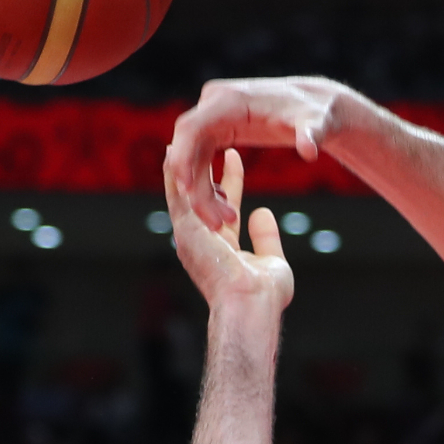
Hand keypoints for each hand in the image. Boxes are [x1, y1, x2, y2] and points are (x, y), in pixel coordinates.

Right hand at [164, 76, 355, 229]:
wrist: (318, 107)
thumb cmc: (316, 113)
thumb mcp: (316, 124)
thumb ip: (310, 135)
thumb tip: (309, 151)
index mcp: (229, 100)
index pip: (192, 127)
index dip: (183, 157)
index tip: (186, 189)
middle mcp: (214, 104)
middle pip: (186, 145)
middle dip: (192, 184)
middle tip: (210, 221)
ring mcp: (214, 117)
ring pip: (192, 157)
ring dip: (201, 191)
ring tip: (221, 222)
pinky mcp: (219, 130)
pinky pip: (202, 159)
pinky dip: (207, 184)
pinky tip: (222, 208)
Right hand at [164, 148, 292, 311]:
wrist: (249, 306)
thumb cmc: (263, 295)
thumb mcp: (271, 259)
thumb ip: (265, 237)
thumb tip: (262, 212)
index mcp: (219, 247)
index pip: (223, 206)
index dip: (229, 181)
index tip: (234, 158)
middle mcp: (200, 240)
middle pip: (198, 195)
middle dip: (200, 167)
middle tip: (205, 139)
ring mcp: (190, 236)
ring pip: (180, 191)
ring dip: (182, 163)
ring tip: (182, 136)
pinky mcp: (185, 230)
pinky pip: (175, 193)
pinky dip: (173, 172)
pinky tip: (172, 149)